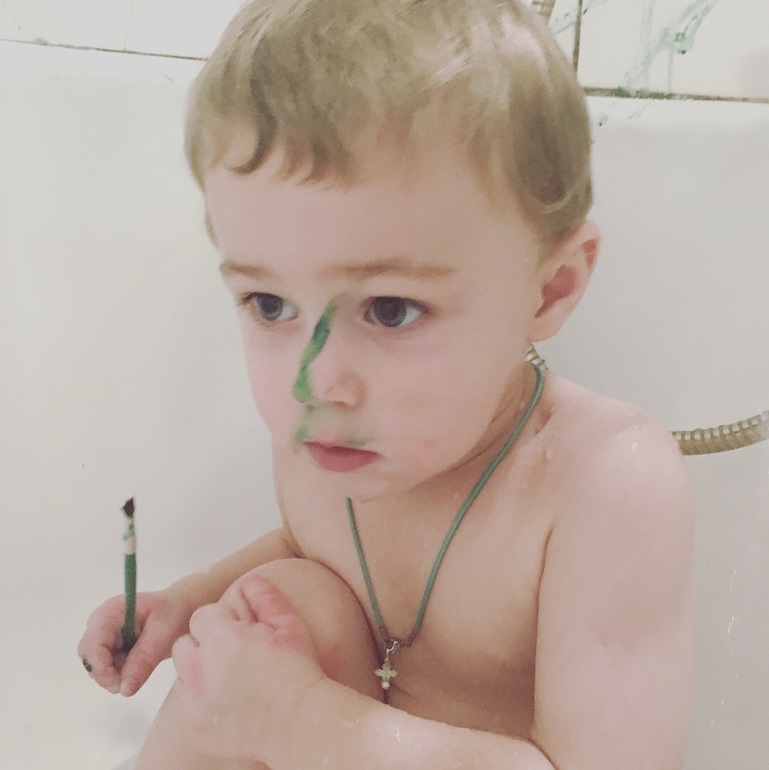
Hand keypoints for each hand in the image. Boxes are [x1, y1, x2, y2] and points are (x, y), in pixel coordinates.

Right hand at [77, 590, 190, 694]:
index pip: (93, 642)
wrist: (181, 608)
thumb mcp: (164, 633)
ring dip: (114, 674)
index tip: (118, 685)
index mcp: (111, 611)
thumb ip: (144, 659)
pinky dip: (119, 673)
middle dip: (107, 673)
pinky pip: (105, 668)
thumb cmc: (174, 613)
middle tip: (132, 680)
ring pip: (95, 665)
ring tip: (142, 665)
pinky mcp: (108, 646)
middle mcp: (101, 622)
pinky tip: (138, 663)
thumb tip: (124, 690)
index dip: (101, 667)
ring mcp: (103, 635)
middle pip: (89, 656)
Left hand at [171, 572, 324, 762]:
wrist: (300, 722)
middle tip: (230, 654)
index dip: (221, 622)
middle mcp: (202, 667)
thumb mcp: (289, 624)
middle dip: (204, 644)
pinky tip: (225, 701)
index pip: (202, 615)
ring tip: (226, 677)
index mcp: (223, 638)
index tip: (237, 634)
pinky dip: (198, 700)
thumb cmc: (298, 672)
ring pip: (182, 672)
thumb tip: (250, 581)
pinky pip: (185, 703)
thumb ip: (265, 597)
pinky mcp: (194, 725)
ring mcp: (195, 699)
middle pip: (185, 642)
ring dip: (198, 670)